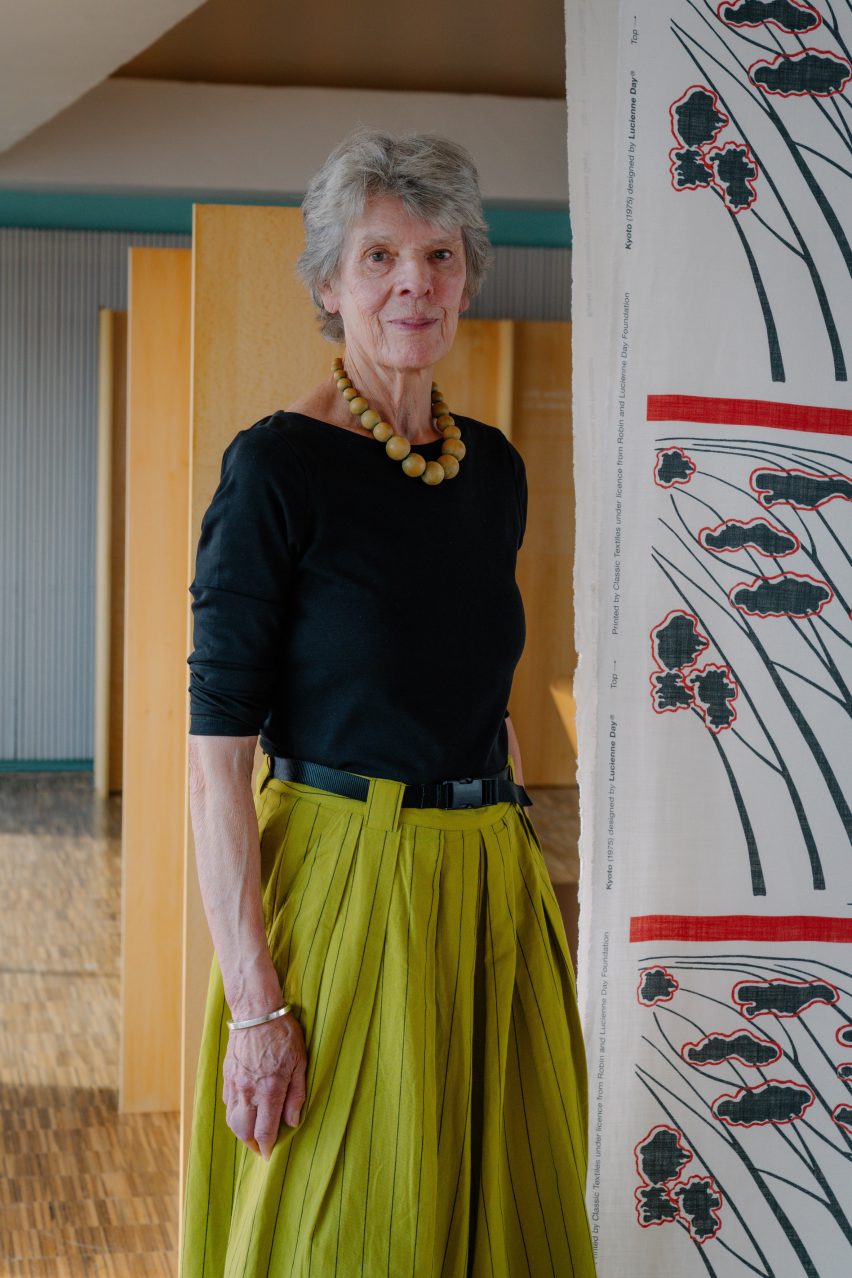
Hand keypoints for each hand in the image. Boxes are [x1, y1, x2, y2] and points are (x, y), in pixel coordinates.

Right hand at [222, 1013, 306, 1158]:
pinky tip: (244, 1110)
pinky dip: (234, 1113)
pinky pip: (227, 1103)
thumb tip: (292, 1122)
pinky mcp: (227, 1075)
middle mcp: (249, 1092)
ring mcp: (235, 1084)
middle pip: (243, 1131)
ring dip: (241, 1131)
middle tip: (261, 1147)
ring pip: (232, 1120)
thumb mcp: (300, 1062)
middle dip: (251, 1144)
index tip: (270, 1155)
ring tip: (251, 1133)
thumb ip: (296, 1095)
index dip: (267, 1147)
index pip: (264, 1131)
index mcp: (269, 1090)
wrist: (256, 1012)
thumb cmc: (283, 1034)